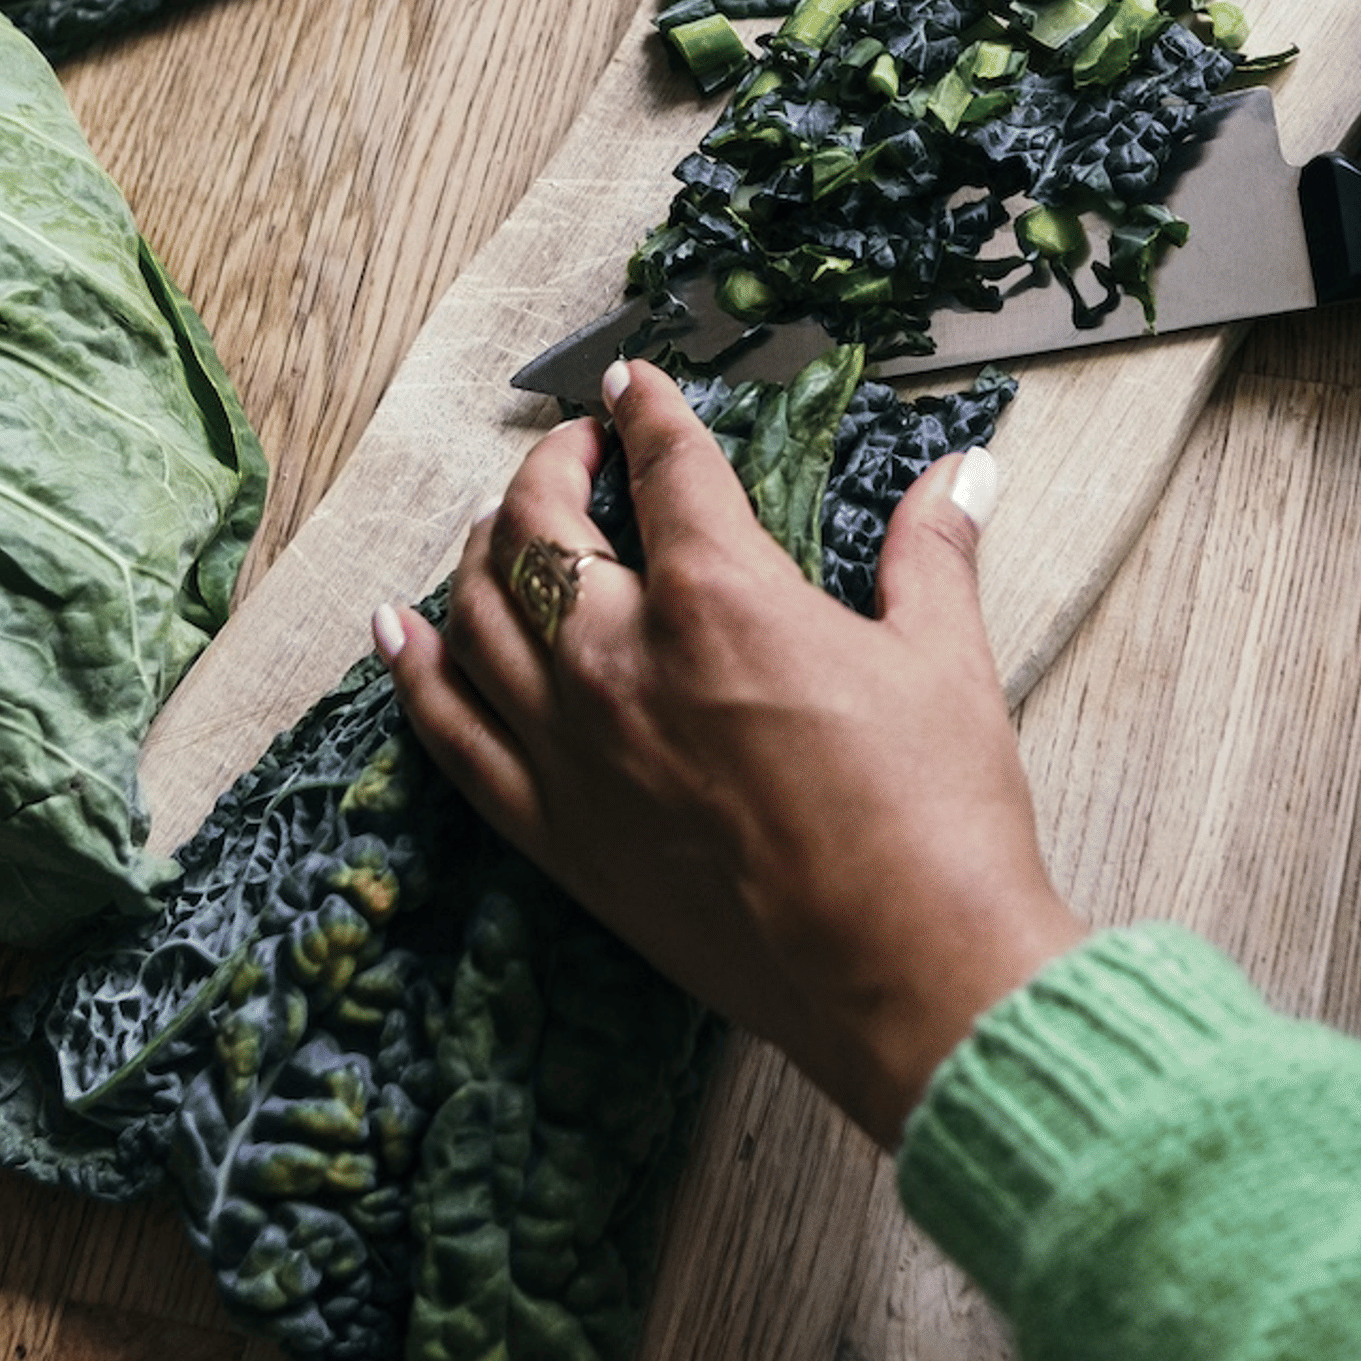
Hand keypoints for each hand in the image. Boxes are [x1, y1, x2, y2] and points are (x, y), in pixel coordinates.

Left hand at [381, 363, 1085, 1145]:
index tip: (633, 384)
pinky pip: (449, 734)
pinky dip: (415, 670)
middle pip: (538, 527)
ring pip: (476, 615)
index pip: (662, 465)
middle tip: (579, 454)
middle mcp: (621, 661)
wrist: (906, 976)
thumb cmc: (936, 822)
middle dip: (551, 468)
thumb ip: (933, 556)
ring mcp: (575, 751)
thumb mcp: (945, 662)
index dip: (647, 410)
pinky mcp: (559, 834)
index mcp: (720, 597)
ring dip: (484, 549)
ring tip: (507, 524)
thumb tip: (963, 475)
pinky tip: (398, 630)